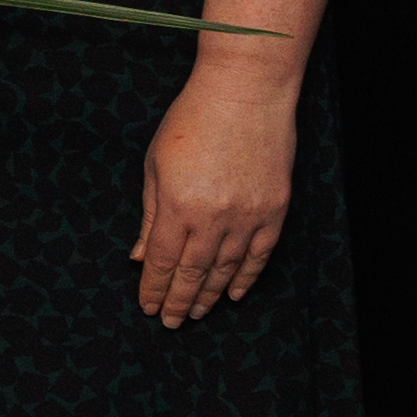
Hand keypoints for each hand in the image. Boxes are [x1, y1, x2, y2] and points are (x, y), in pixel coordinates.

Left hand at [132, 67, 295, 324]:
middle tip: (170, 322)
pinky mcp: (275, 209)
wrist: (245, 94)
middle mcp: (215, 217)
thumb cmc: (191, 122)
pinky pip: (260, 254)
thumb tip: (141, 257)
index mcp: (178, 206)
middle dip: (180, 301)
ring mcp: (249, 215)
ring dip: (210, 295)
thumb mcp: (156, 166)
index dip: (155, 288)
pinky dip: (246, 276)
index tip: (148, 307)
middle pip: (194, 272)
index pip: (164, 261)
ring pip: (227, 269)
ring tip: (197, 313)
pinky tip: (234, 293)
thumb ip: (151, 216)